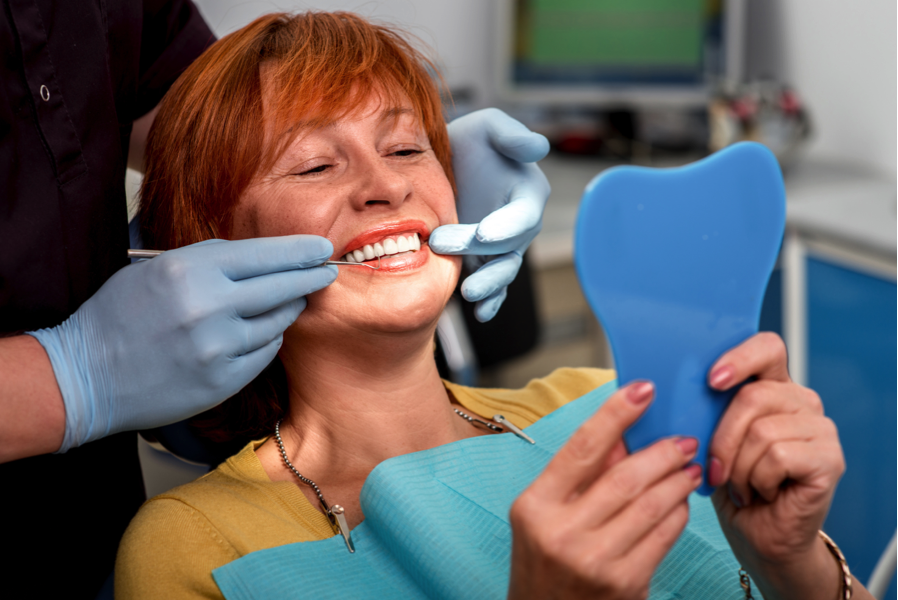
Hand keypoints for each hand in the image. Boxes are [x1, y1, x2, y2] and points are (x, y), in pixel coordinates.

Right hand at [28, 235, 336, 451]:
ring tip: (292, 300)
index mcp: (189, 270)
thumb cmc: (118, 316)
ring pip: (278, 321)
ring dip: (289, 309)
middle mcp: (209, 306)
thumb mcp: (156, 270)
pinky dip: (268, 339)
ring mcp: (218, 347)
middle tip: (327, 271)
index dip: (299, 251)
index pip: (264, 254)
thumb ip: (208, 262)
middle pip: (282, 286)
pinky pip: (265, 353)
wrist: (85, 377)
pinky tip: (263, 332)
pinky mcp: (223, 380)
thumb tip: (261, 258)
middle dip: (311, 276)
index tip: (321, 247)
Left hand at [429, 108, 549, 321]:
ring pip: (503, 271)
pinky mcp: (484, 261)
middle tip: (442, 244)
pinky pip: (493, 285)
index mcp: (527, 193)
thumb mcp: (488, 126)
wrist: (443, 163)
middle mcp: (519, 224)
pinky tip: (480, 313)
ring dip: (489, 285)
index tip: (484, 233)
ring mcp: (502, 247)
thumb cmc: (471, 141)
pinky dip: (491, 302)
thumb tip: (539, 147)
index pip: (523, 215)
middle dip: (480, 251)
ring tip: (469, 294)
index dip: (507, 226)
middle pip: (508, 246)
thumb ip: (512, 136)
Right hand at [508, 382, 702, 599]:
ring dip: (677, 480)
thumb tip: (624, 433)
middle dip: (661, 452)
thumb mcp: (546, 513)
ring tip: (689, 467)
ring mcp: (594, 560)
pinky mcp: (626, 584)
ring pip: (651, 505)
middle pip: (624, 477)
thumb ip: (581, 474)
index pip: (581, 448)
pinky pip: (663, 536)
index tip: (642, 389)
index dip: (615, 414)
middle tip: (683, 439)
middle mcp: (561, 533)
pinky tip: (681, 501)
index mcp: (535, 506)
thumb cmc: (545, 562)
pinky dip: (678, 513)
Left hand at [707, 332, 848, 599]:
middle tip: (715, 468)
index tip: (713, 380)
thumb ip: (705, 410)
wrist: (758, 536)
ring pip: (762, 431)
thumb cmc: (731, 486)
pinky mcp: (829, 459)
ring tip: (743, 485)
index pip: (766, 347)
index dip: (740, 358)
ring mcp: (820, 428)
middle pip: (753, 396)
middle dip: (722, 438)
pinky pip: (778, 456)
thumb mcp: (709, 440)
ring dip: (739, 467)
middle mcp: (801, 401)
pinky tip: (762, 492)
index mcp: (772, 386)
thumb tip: (672, 391)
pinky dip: (758, 480)